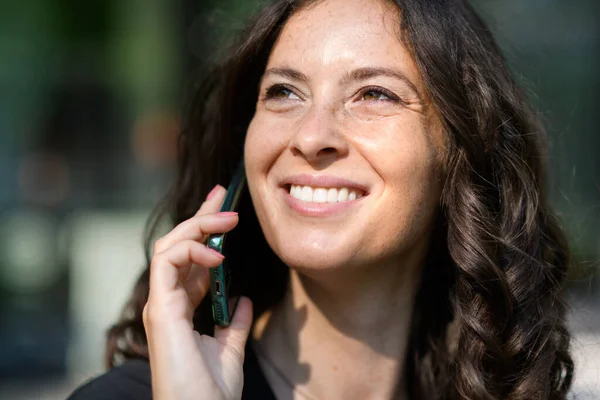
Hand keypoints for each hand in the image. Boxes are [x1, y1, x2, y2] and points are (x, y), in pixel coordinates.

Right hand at [143, 185, 252, 399]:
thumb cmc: (211, 391)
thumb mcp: (230, 349)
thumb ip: (235, 322)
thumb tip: (244, 298)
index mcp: (181, 308)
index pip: (190, 259)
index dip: (205, 232)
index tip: (224, 210)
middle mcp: (167, 301)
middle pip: (177, 245)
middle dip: (199, 218)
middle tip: (221, 196)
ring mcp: (161, 304)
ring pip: (167, 246)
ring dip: (197, 227)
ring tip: (228, 220)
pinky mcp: (160, 309)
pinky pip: (166, 263)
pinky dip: (190, 250)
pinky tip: (218, 254)